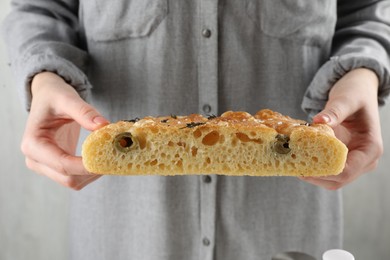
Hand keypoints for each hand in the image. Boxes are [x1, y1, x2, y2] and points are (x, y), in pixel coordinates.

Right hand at [21, 72, 108, 189]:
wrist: (48, 98)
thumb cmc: (53, 97)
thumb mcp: (67, 98)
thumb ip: (84, 112)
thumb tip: (103, 125)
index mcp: (33, 144)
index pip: (62, 164)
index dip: (87, 165)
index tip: (109, 158)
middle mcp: (36, 160)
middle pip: (68, 179)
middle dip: (93, 171)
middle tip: (115, 157)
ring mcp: (46, 167)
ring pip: (74, 182)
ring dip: (94, 173)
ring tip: (110, 155)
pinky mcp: (57, 168)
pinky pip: (77, 178)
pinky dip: (92, 172)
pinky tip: (103, 157)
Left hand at [301, 68, 382, 189]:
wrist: (357, 91)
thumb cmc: (356, 93)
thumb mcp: (347, 99)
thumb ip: (335, 111)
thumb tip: (318, 121)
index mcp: (370, 148)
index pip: (348, 170)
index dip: (325, 172)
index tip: (302, 165)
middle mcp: (364, 159)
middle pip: (338, 180)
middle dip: (314, 176)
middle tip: (291, 165)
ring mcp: (353, 161)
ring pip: (331, 179)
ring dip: (311, 174)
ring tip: (291, 162)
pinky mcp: (341, 158)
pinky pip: (326, 169)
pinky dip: (312, 167)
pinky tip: (296, 158)